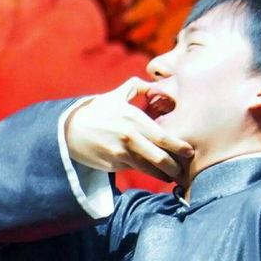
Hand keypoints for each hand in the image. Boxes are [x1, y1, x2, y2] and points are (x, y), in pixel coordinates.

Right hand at [65, 77, 193, 181]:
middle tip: (186, 170)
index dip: (179, 146)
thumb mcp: (116, 95)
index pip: (162, 136)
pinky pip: (137, 170)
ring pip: (150, 169)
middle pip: (159, 157)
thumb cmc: (97, 111)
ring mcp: (121, 153)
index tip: (190, 151)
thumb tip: (155, 84)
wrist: (69, 130)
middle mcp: (129, 137)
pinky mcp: (114, 165)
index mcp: (133, 118)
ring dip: (164, 174)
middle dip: (175, 166)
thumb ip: (137, 88)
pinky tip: (158, 175)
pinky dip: (149, 174)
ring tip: (175, 176)